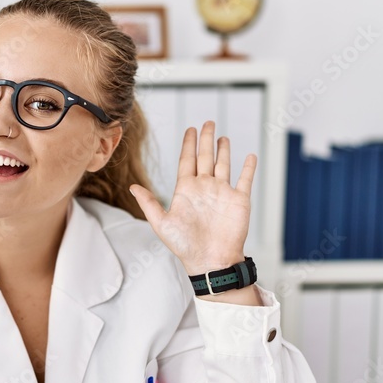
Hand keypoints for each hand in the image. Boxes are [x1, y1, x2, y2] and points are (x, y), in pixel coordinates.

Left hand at [130, 121, 255, 273]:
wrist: (210, 260)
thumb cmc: (185, 246)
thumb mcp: (161, 223)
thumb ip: (149, 203)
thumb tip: (132, 187)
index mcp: (186, 190)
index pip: (187, 160)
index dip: (188, 144)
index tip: (190, 130)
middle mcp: (204, 188)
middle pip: (205, 157)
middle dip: (205, 139)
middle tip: (207, 122)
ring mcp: (222, 192)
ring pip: (223, 164)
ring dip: (223, 150)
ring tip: (222, 137)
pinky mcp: (239, 200)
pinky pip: (245, 179)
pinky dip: (248, 167)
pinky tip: (249, 156)